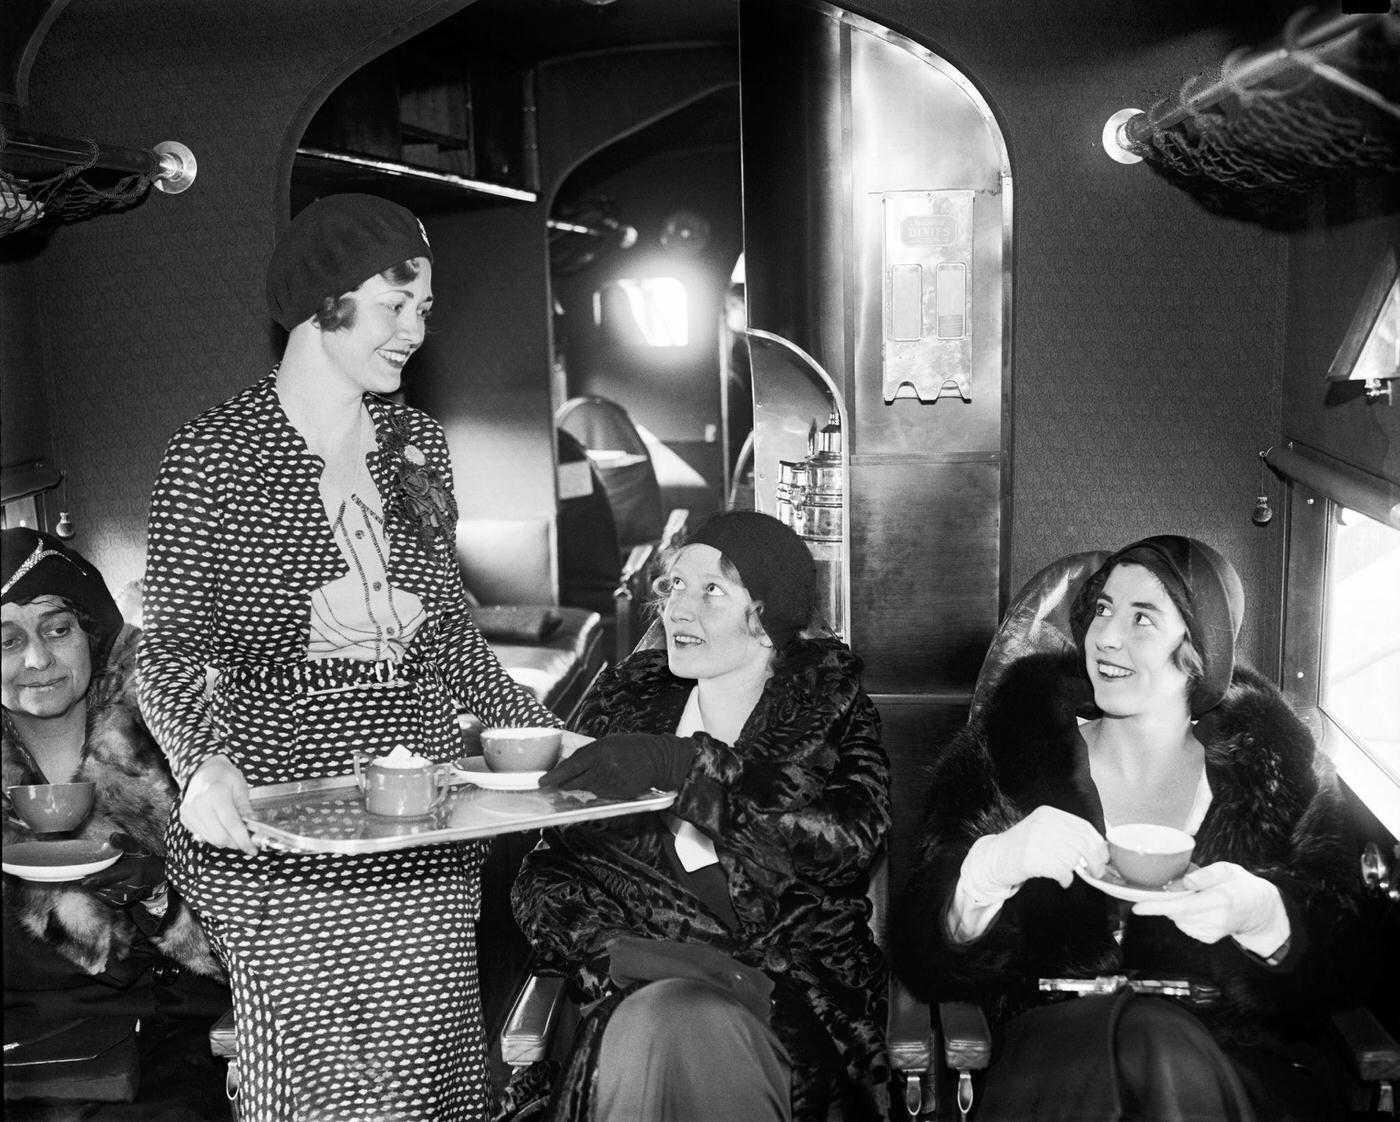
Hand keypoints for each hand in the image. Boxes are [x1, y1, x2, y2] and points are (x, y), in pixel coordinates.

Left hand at [79, 833, 165, 906]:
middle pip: (102, 886)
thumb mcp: (137, 849)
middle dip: (89, 883)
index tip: (83, 880)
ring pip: (101, 893)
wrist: (156, 877)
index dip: (96, 878)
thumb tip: (112, 837)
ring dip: (91, 888)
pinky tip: (94, 886)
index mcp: (132, 871)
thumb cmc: (144, 860)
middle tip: (73, 879)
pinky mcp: (122, 903)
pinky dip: (97, 892)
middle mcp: (129, 886)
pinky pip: (104, 898)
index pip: (111, 876)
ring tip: (81, 882)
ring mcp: (125, 897)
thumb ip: (124, 843)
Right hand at [179, 755, 257, 854]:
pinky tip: (221, 827)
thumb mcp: (240, 787)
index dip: (243, 839)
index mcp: (215, 794)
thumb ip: (245, 808)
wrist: (203, 769)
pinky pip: (202, 835)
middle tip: (246, 840)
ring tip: (235, 833)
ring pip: (210, 839)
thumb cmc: (224, 776)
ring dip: (226, 841)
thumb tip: (252, 826)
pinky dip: (214, 836)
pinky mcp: (184, 818)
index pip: (231, 824)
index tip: (253, 848)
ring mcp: (189, 812)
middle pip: (220, 836)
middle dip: (235, 842)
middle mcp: (198, 804)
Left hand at [539, 733, 695, 797]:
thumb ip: (590, 754)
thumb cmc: (633, 747)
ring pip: (587, 789)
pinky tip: (609, 781)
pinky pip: (601, 794)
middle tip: (550, 787)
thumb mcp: (609, 743)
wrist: (659, 758)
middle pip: (575, 781)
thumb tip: (569, 765)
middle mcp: (604, 767)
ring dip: (583, 785)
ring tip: (594, 776)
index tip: (541, 782)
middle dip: (561, 785)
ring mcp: (612, 782)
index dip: (554, 776)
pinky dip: (599, 790)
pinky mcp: (619, 794)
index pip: (571, 766)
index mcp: (600, 750)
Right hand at [963, 806, 1108, 899]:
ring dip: (1077, 871)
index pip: (1084, 827)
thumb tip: (1097, 848)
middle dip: (1095, 861)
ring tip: (1071, 875)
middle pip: (1082, 843)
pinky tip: (1063, 881)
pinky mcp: (1031, 857)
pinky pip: (1061, 871)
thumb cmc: (1021, 847)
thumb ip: (1065, 834)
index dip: (1098, 844)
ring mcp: (1036, 839)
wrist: (993, 857)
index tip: (1104, 856)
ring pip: (1073, 858)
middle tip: (1097, 872)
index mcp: (1049, 813)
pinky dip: (1066, 879)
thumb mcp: (1042, 830)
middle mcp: (1043, 823)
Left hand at [1132, 861, 1287, 949]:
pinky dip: (1183, 916)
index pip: (1182, 906)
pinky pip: (1184, 925)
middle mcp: (1215, 920)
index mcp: (1220, 899)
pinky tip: (1197, 908)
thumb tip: (1185, 882)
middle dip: (1163, 902)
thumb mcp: (1228, 870)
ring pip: (1178, 919)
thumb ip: (1206, 874)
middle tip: (1167, 890)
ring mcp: (1212, 932)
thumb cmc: (1241, 885)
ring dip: (1176, 908)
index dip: (1157, 906)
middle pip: (1176, 914)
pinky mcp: (1208, 938)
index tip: (1137, 906)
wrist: (1260, 910)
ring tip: (1193, 897)